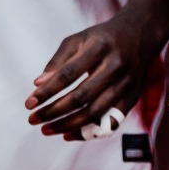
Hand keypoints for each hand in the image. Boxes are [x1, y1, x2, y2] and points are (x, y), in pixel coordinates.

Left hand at [26, 10, 157, 138]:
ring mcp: (126, 84)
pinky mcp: (132, 99)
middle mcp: (115, 66)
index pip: (68, 74)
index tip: (29, 103)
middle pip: (81, 96)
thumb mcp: (78, 39)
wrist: (139, 35)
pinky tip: (68, 134)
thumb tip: (37, 84)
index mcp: (99, 47)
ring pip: (95, 113)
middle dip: (54, 111)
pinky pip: (109, 122)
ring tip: (46, 129)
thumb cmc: (101, 38)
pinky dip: (88, 131)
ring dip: (68, 125)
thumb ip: (58, 61)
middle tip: (33, 119)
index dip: (48, 91)